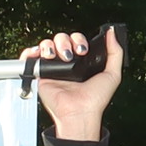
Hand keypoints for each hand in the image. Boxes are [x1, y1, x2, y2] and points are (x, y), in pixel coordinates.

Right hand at [22, 26, 119, 142]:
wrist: (79, 112)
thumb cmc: (95, 100)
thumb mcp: (112, 75)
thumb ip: (115, 53)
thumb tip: (112, 33)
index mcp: (81, 63)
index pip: (77, 40)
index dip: (79, 40)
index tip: (83, 50)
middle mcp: (66, 64)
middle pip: (61, 39)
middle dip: (66, 41)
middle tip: (72, 55)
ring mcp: (52, 68)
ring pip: (47, 44)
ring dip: (51, 45)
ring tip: (57, 57)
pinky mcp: (40, 74)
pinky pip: (30, 57)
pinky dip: (30, 51)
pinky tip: (40, 53)